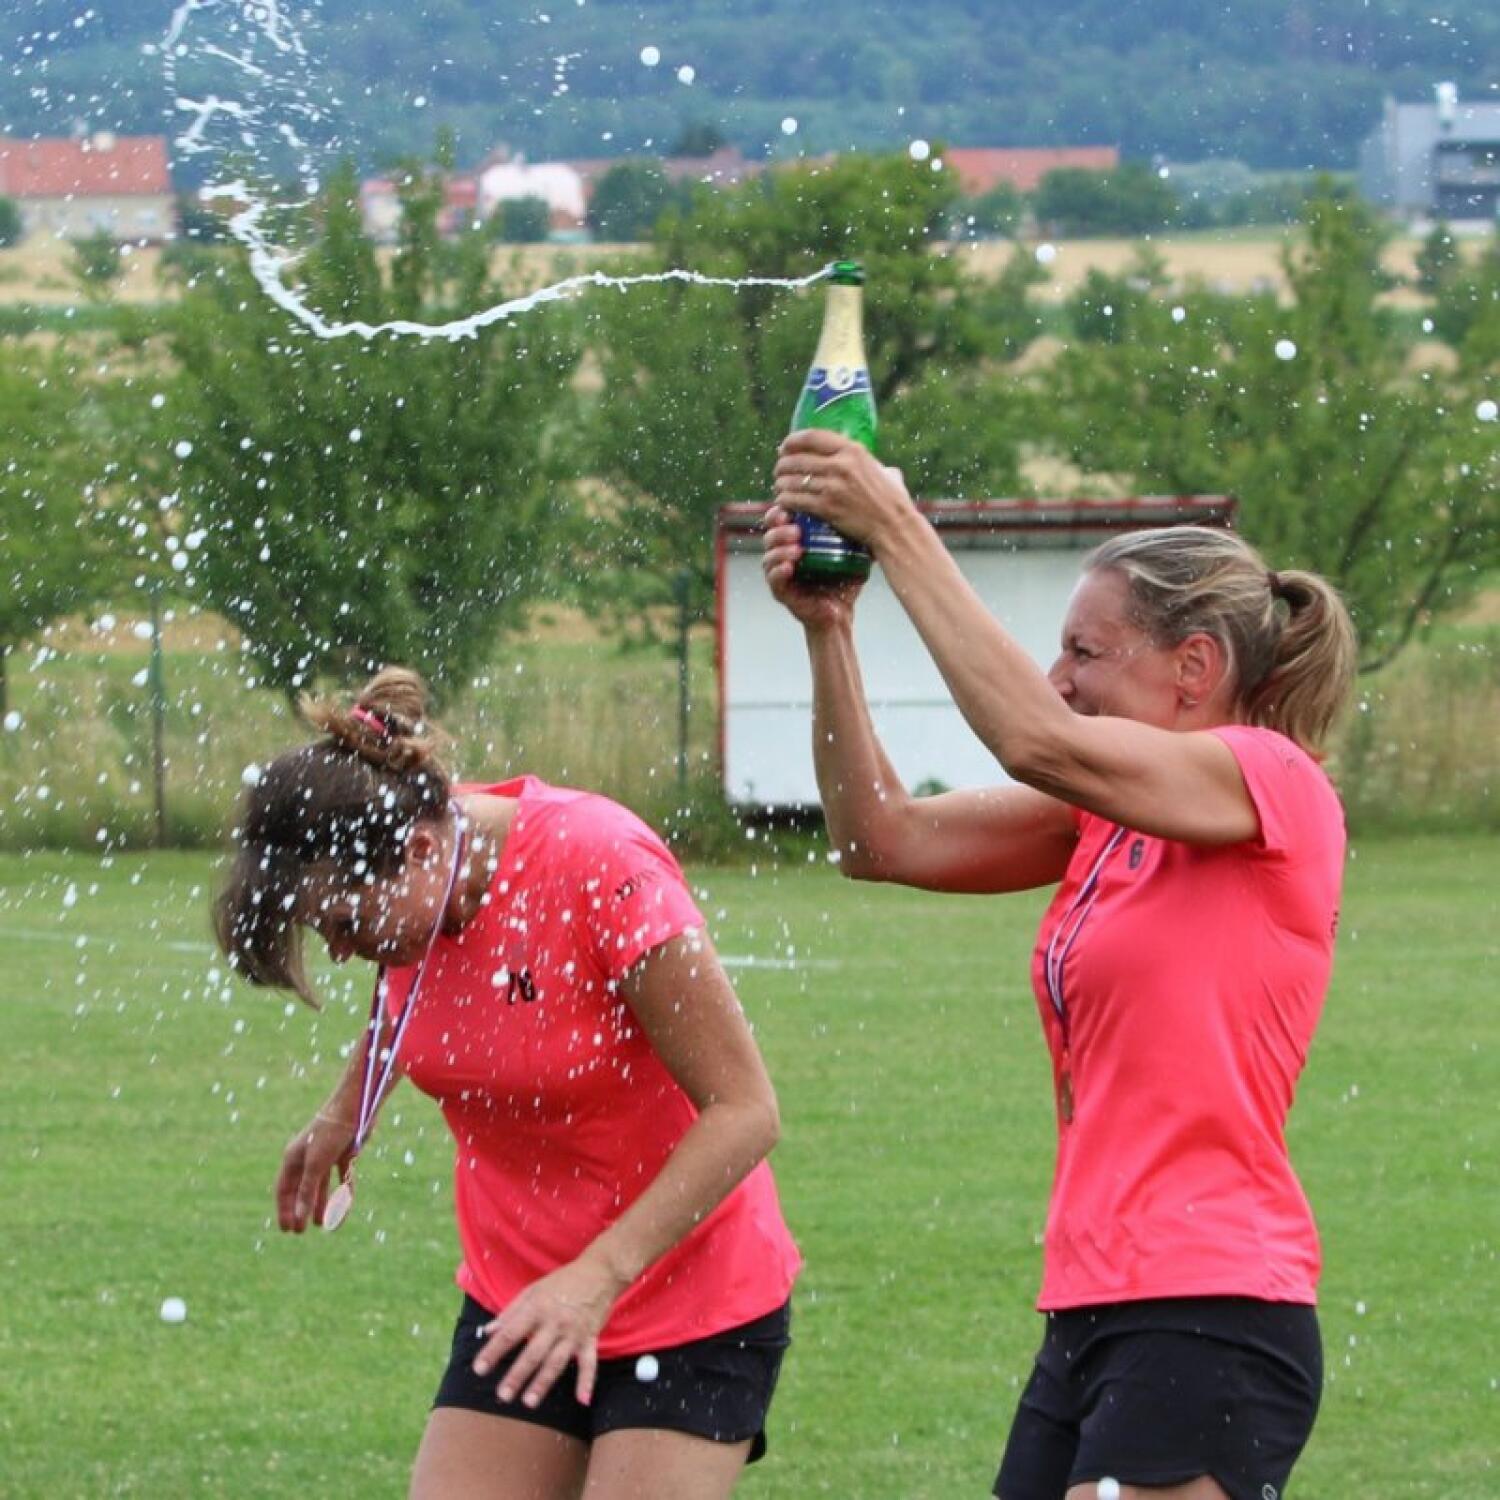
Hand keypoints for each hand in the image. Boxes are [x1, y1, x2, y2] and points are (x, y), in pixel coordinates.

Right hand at [274, 1110, 355, 1232]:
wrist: (355, 1108)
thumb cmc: (330, 1133)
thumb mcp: (316, 1164)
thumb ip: (307, 1191)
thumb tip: (298, 1217)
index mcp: (294, 1157)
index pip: (284, 1188)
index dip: (284, 1209)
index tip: (286, 1229)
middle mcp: (309, 1157)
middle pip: (302, 1189)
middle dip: (300, 1209)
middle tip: (300, 1231)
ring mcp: (328, 1155)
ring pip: (322, 1186)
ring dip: (321, 1205)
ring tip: (320, 1224)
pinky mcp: (346, 1153)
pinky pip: (342, 1180)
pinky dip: (342, 1196)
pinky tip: (343, 1212)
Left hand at [471, 1254, 624, 1408]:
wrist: (600, 1271)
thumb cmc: (562, 1281)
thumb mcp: (533, 1290)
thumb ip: (510, 1312)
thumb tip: (487, 1331)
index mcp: (537, 1307)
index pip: (511, 1332)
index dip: (494, 1350)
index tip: (479, 1368)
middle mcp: (555, 1322)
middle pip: (533, 1352)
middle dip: (517, 1374)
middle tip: (502, 1395)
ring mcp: (574, 1332)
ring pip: (557, 1361)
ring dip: (543, 1382)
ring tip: (528, 1401)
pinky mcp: (590, 1338)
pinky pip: (590, 1362)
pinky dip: (587, 1381)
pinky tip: (583, 1399)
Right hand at [761, 503, 863, 629]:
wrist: (839, 615)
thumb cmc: (842, 583)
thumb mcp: (848, 555)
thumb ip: (849, 536)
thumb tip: (866, 513)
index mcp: (795, 542)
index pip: (782, 521)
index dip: (782, 511)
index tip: (791, 507)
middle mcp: (782, 555)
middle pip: (770, 535)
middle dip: (779, 529)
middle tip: (795, 529)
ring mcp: (779, 574)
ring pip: (769, 556)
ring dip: (779, 550)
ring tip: (796, 549)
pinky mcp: (780, 592)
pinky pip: (773, 579)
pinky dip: (778, 571)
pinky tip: (789, 567)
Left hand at [773, 429, 913, 550]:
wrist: (894, 527)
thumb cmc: (893, 501)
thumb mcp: (885, 471)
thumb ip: (872, 463)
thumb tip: (870, 461)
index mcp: (853, 451)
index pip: (812, 437)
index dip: (792, 440)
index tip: (785, 447)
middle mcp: (841, 465)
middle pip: (796, 459)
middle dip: (782, 465)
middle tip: (779, 470)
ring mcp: (832, 487)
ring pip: (792, 480)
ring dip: (780, 483)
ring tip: (779, 487)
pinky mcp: (826, 508)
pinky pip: (794, 500)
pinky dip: (784, 501)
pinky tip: (783, 502)